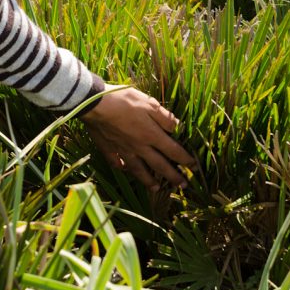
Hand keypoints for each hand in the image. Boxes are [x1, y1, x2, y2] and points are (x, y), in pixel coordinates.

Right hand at [82, 85, 197, 190]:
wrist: (94, 104)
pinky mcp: (108, 149)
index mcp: (152, 135)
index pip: (173, 151)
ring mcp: (123, 150)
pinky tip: (125, 171)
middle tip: (183, 186)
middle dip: (173, 177)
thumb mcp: (149, 103)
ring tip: (157, 189)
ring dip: (149, 181)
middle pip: (159, 166)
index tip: (194, 167)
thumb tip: (178, 128)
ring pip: (139, 170)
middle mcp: (139, 147)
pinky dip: (122, 169)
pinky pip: (117, 163)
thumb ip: (165, 118)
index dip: (186, 160)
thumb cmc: (124, 100)